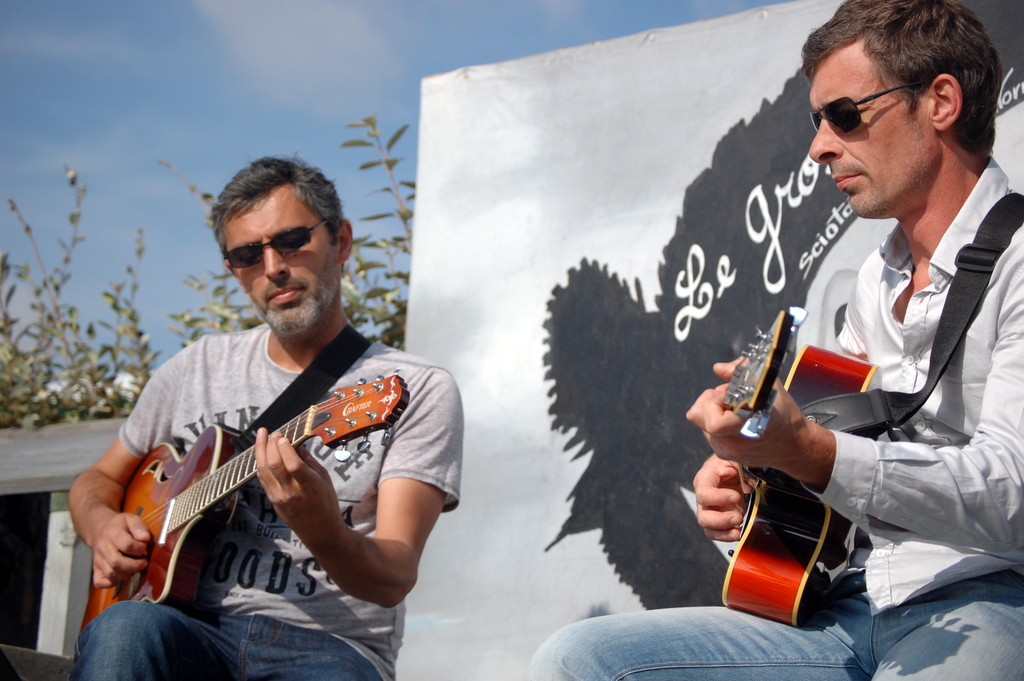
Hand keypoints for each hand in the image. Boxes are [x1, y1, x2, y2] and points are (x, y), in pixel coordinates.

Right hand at [90, 512, 150, 588]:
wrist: (98, 528)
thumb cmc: (118, 525)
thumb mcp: (131, 519)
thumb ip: (140, 527)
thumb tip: (145, 539)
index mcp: (113, 534)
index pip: (127, 545)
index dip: (139, 548)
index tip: (144, 547)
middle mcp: (103, 548)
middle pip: (116, 562)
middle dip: (134, 566)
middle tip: (144, 563)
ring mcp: (97, 560)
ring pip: (110, 573)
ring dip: (126, 574)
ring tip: (135, 568)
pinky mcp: (95, 569)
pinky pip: (99, 582)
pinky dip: (111, 583)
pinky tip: (121, 576)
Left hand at [254, 428, 342, 544]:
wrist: (319, 531)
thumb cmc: (326, 503)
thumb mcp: (324, 479)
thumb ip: (308, 460)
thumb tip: (296, 442)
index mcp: (310, 486)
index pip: (293, 465)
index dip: (285, 448)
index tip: (284, 435)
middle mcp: (292, 493)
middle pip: (275, 465)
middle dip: (271, 444)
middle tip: (274, 433)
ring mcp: (280, 498)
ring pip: (263, 470)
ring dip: (260, 450)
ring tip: (262, 436)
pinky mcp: (272, 500)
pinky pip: (262, 478)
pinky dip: (260, 462)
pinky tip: (261, 452)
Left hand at [686, 361, 835, 489]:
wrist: (795, 446)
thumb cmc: (784, 415)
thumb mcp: (768, 386)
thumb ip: (741, 373)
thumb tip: (719, 368)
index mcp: (746, 428)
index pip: (712, 421)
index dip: (714, 402)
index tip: (729, 394)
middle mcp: (733, 444)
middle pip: (697, 417)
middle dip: (710, 401)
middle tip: (729, 397)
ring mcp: (726, 452)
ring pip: (701, 422)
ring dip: (714, 410)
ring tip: (736, 407)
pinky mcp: (724, 455)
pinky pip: (708, 432)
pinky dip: (717, 420)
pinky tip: (735, 418)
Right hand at [693, 455, 750, 541]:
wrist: (738, 468)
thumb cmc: (734, 460)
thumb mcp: (737, 458)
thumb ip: (741, 467)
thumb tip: (748, 485)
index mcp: (706, 478)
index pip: (703, 492)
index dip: (718, 497)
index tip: (736, 497)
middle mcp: (705, 497)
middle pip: (703, 515)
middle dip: (720, 520)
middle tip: (738, 517)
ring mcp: (712, 510)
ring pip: (709, 527)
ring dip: (723, 532)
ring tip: (738, 531)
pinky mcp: (720, 519)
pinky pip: (718, 533)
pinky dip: (727, 536)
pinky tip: (739, 533)